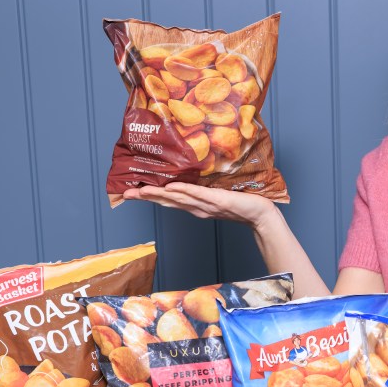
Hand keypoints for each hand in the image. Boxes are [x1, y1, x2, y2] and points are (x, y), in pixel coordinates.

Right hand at [122, 183, 275, 226]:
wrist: (261, 214)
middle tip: (125, 194)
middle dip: (146, 197)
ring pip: (178, 199)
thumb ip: (204, 187)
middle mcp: (198, 207)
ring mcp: (207, 205)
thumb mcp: (218, 194)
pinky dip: (184, 191)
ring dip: (159, 195)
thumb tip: (191, 173)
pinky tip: (170, 188)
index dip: (150, 196)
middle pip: (168, 201)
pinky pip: (198, 195)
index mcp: (196, 205)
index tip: (131, 192)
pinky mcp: (218, 201)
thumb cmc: (242, 202)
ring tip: (140, 190)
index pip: (169, 200)